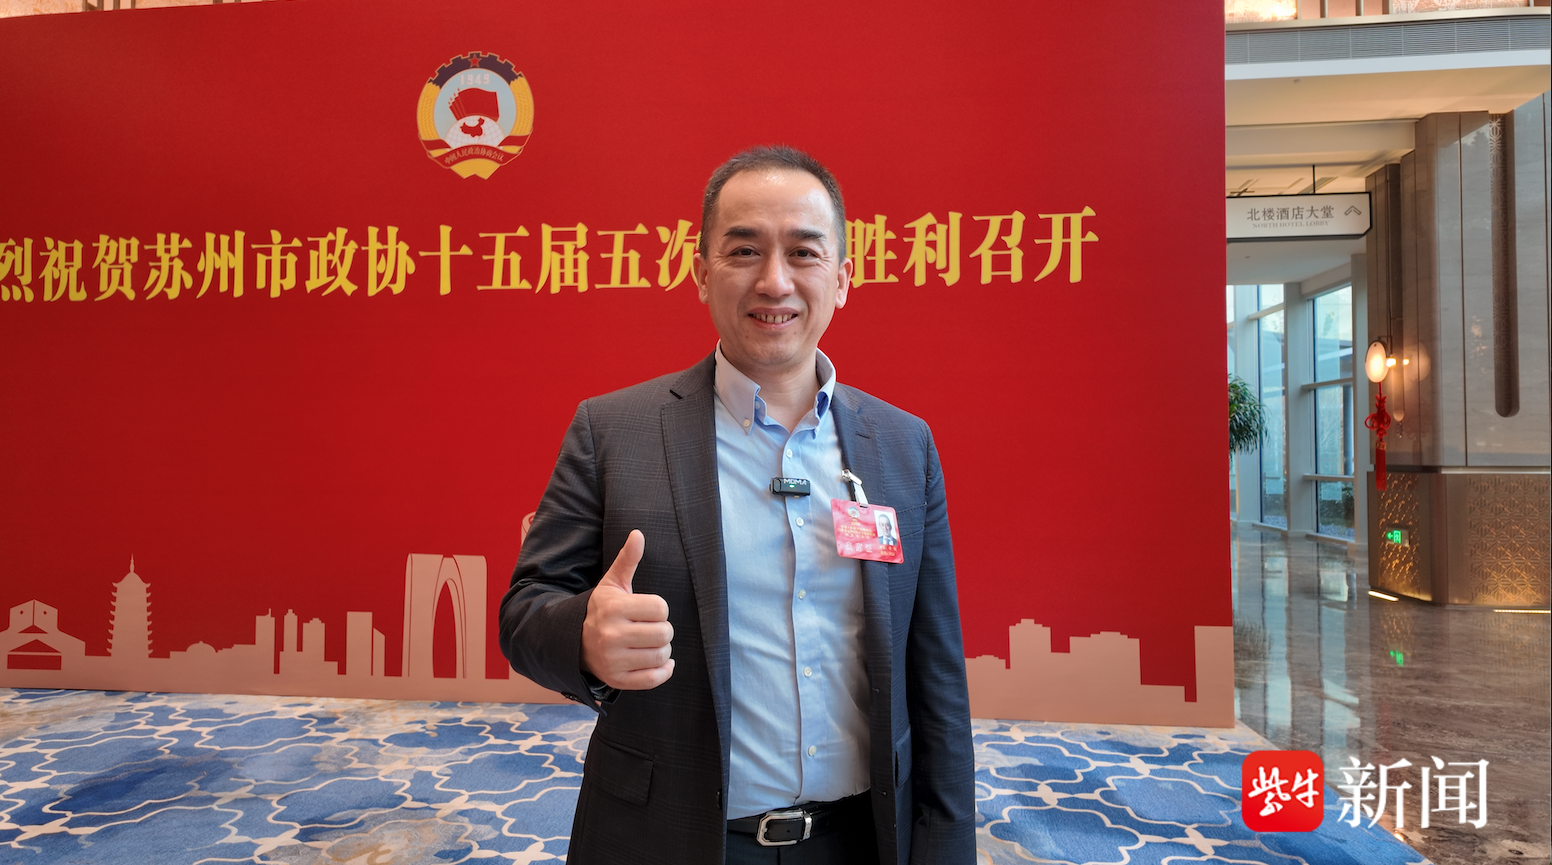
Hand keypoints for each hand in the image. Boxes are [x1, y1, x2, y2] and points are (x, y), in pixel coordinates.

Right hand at [580, 530, 674, 689]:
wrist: (576, 642)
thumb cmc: (603, 610)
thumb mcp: (612, 584)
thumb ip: (627, 559)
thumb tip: (638, 534)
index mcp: (613, 609)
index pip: (661, 608)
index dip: (659, 609)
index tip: (648, 611)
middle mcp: (611, 635)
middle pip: (664, 633)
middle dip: (663, 630)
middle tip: (650, 628)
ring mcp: (613, 660)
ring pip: (662, 655)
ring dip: (663, 649)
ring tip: (650, 643)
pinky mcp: (618, 680)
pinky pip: (655, 678)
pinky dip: (664, 670)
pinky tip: (659, 661)